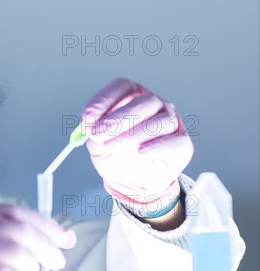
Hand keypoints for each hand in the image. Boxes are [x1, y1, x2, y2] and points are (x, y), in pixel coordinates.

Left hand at [82, 77, 193, 213]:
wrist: (132, 183)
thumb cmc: (116, 156)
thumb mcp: (98, 146)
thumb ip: (95, 135)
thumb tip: (92, 128)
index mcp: (132, 98)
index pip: (122, 87)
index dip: (104, 100)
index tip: (87, 117)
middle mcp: (154, 105)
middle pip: (144, 101)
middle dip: (119, 117)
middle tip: (99, 131)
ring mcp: (171, 123)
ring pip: (160, 120)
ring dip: (132, 134)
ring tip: (112, 146)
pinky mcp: (182, 144)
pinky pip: (176, 141)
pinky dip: (157, 146)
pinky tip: (141, 152)